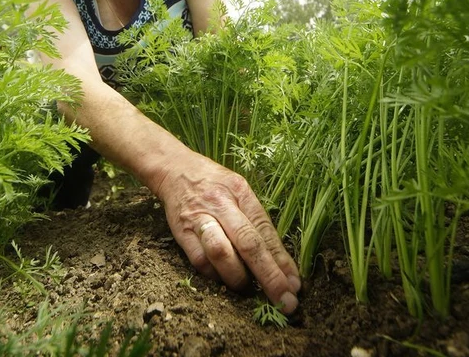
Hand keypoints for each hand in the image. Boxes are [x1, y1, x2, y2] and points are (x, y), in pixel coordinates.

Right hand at [152, 150, 301, 313]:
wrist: (174, 168)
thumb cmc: (214, 183)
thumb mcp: (240, 190)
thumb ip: (255, 220)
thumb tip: (278, 260)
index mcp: (241, 192)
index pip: (265, 231)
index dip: (281, 261)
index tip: (294, 285)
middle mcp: (221, 204)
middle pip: (248, 244)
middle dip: (269, 276)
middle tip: (284, 300)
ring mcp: (199, 218)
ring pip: (221, 252)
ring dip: (238, 277)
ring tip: (248, 289)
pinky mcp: (181, 231)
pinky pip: (199, 260)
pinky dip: (214, 275)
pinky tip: (222, 279)